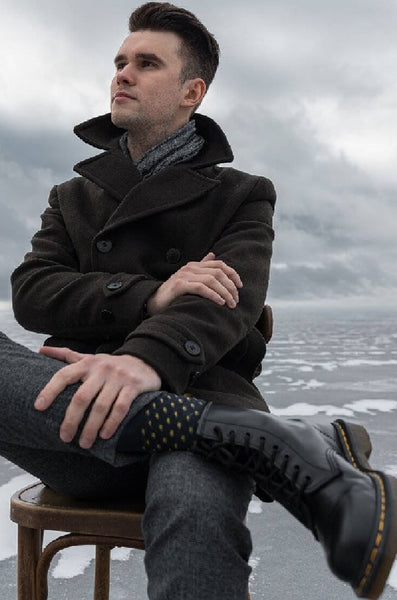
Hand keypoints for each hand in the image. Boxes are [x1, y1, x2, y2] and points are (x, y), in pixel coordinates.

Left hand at [35, 347, 160, 448]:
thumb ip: (66, 355)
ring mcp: (119, 377)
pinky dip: (112, 423)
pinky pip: (121, 407)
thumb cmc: (110, 365)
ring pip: (100, 406)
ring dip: (91, 427)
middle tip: (65, 437)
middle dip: (71, 420)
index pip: (64, 375)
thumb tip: (40, 350)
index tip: (38, 407)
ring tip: (84, 443)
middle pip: (81, 397)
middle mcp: (102, 369)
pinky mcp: (134, 386)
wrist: (145, 360)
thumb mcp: (89, 358)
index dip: (50, 390)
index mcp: (87, 363)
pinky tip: (105, 435)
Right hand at [147, 252, 242, 314]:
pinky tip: (220, 302)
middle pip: (218, 272)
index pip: (219, 265)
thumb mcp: (189, 278)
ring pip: (212, 280)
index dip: (232, 274)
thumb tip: (212, 254)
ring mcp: (184, 275)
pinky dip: (213, 295)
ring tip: (231, 304)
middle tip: (236, 300)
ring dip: (225, 293)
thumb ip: (201, 267)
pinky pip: (201, 288)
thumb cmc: (174, 294)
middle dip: (230, 286)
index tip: (240, 286)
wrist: (154, 302)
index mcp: (194, 265)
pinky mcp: (179, 286)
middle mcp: (190, 268)